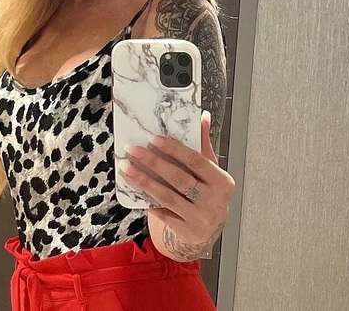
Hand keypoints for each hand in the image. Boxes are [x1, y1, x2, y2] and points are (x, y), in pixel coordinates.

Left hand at [118, 111, 234, 253]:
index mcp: (222, 182)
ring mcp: (200, 218)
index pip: (196, 161)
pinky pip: (162, 213)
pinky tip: (133, 188)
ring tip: (126, 167)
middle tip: (133, 150)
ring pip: (167, 196)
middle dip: (153, 163)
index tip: (153, 139)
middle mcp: (214, 201)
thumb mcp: (211, 170)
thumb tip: (203, 116)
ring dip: (144, 180)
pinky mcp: (186, 232)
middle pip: (179, 178)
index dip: (174, 149)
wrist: (209, 232)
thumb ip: (204, 145)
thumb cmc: (208, 194)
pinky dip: (147, 200)